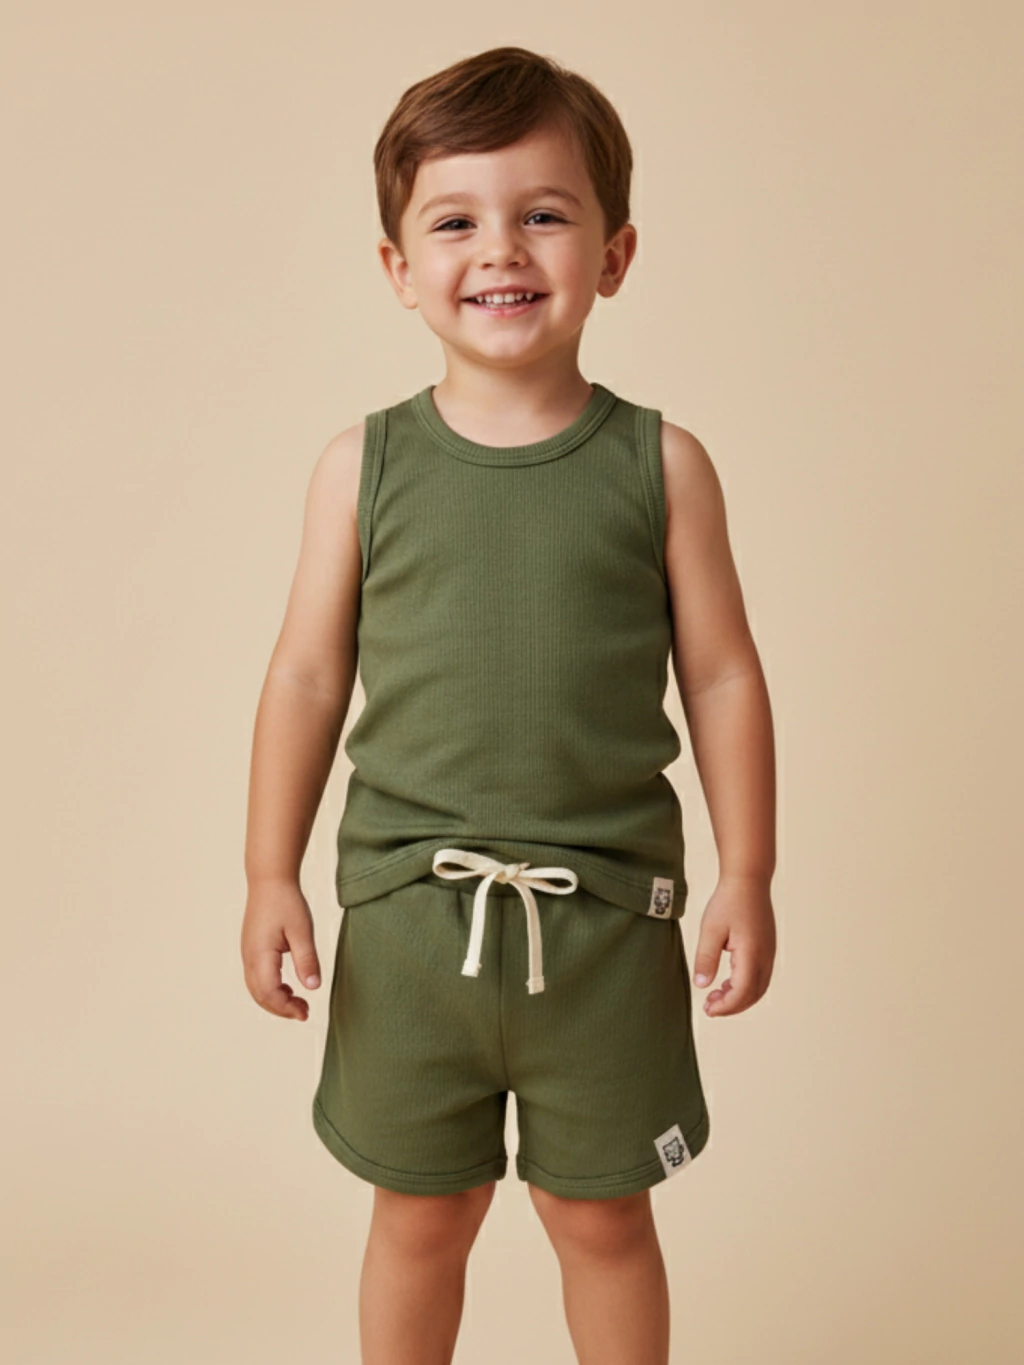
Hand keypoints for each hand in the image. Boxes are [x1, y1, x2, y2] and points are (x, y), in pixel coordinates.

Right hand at [241, 877, 321, 1021]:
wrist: (269, 880)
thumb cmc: (286, 902)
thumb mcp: (302, 931)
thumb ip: (307, 960)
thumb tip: (313, 988)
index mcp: (260, 955)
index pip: (269, 993)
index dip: (286, 1008)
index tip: (306, 1012)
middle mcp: (249, 957)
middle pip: (260, 995)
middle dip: (281, 1009)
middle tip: (305, 1013)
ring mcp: (248, 954)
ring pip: (256, 989)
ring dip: (275, 1000)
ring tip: (298, 1004)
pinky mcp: (252, 950)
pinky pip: (257, 978)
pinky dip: (271, 989)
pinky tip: (289, 988)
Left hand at [691, 874, 775, 1016]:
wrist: (748, 880)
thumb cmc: (728, 901)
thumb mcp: (710, 929)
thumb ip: (706, 959)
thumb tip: (702, 985)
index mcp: (751, 953)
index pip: (741, 992)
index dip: (725, 1006)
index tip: (707, 1009)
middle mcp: (765, 957)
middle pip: (753, 995)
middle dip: (732, 1006)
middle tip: (709, 1007)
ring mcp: (769, 953)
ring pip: (759, 988)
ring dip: (740, 998)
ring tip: (716, 996)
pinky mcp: (767, 948)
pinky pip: (760, 976)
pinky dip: (745, 986)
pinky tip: (727, 982)